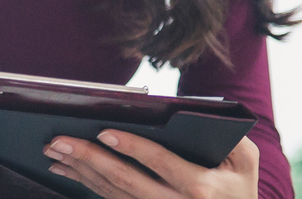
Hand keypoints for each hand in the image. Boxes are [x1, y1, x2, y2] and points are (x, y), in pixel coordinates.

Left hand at [43, 131, 258, 198]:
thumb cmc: (240, 185)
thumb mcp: (246, 159)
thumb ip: (230, 136)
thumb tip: (199, 112)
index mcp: (201, 187)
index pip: (161, 163)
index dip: (132, 147)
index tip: (105, 131)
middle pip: (126, 181)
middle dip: (90, 159)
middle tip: (61, 140)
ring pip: (114, 194)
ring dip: (81, 172)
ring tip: (55, 151)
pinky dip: (87, 184)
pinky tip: (69, 169)